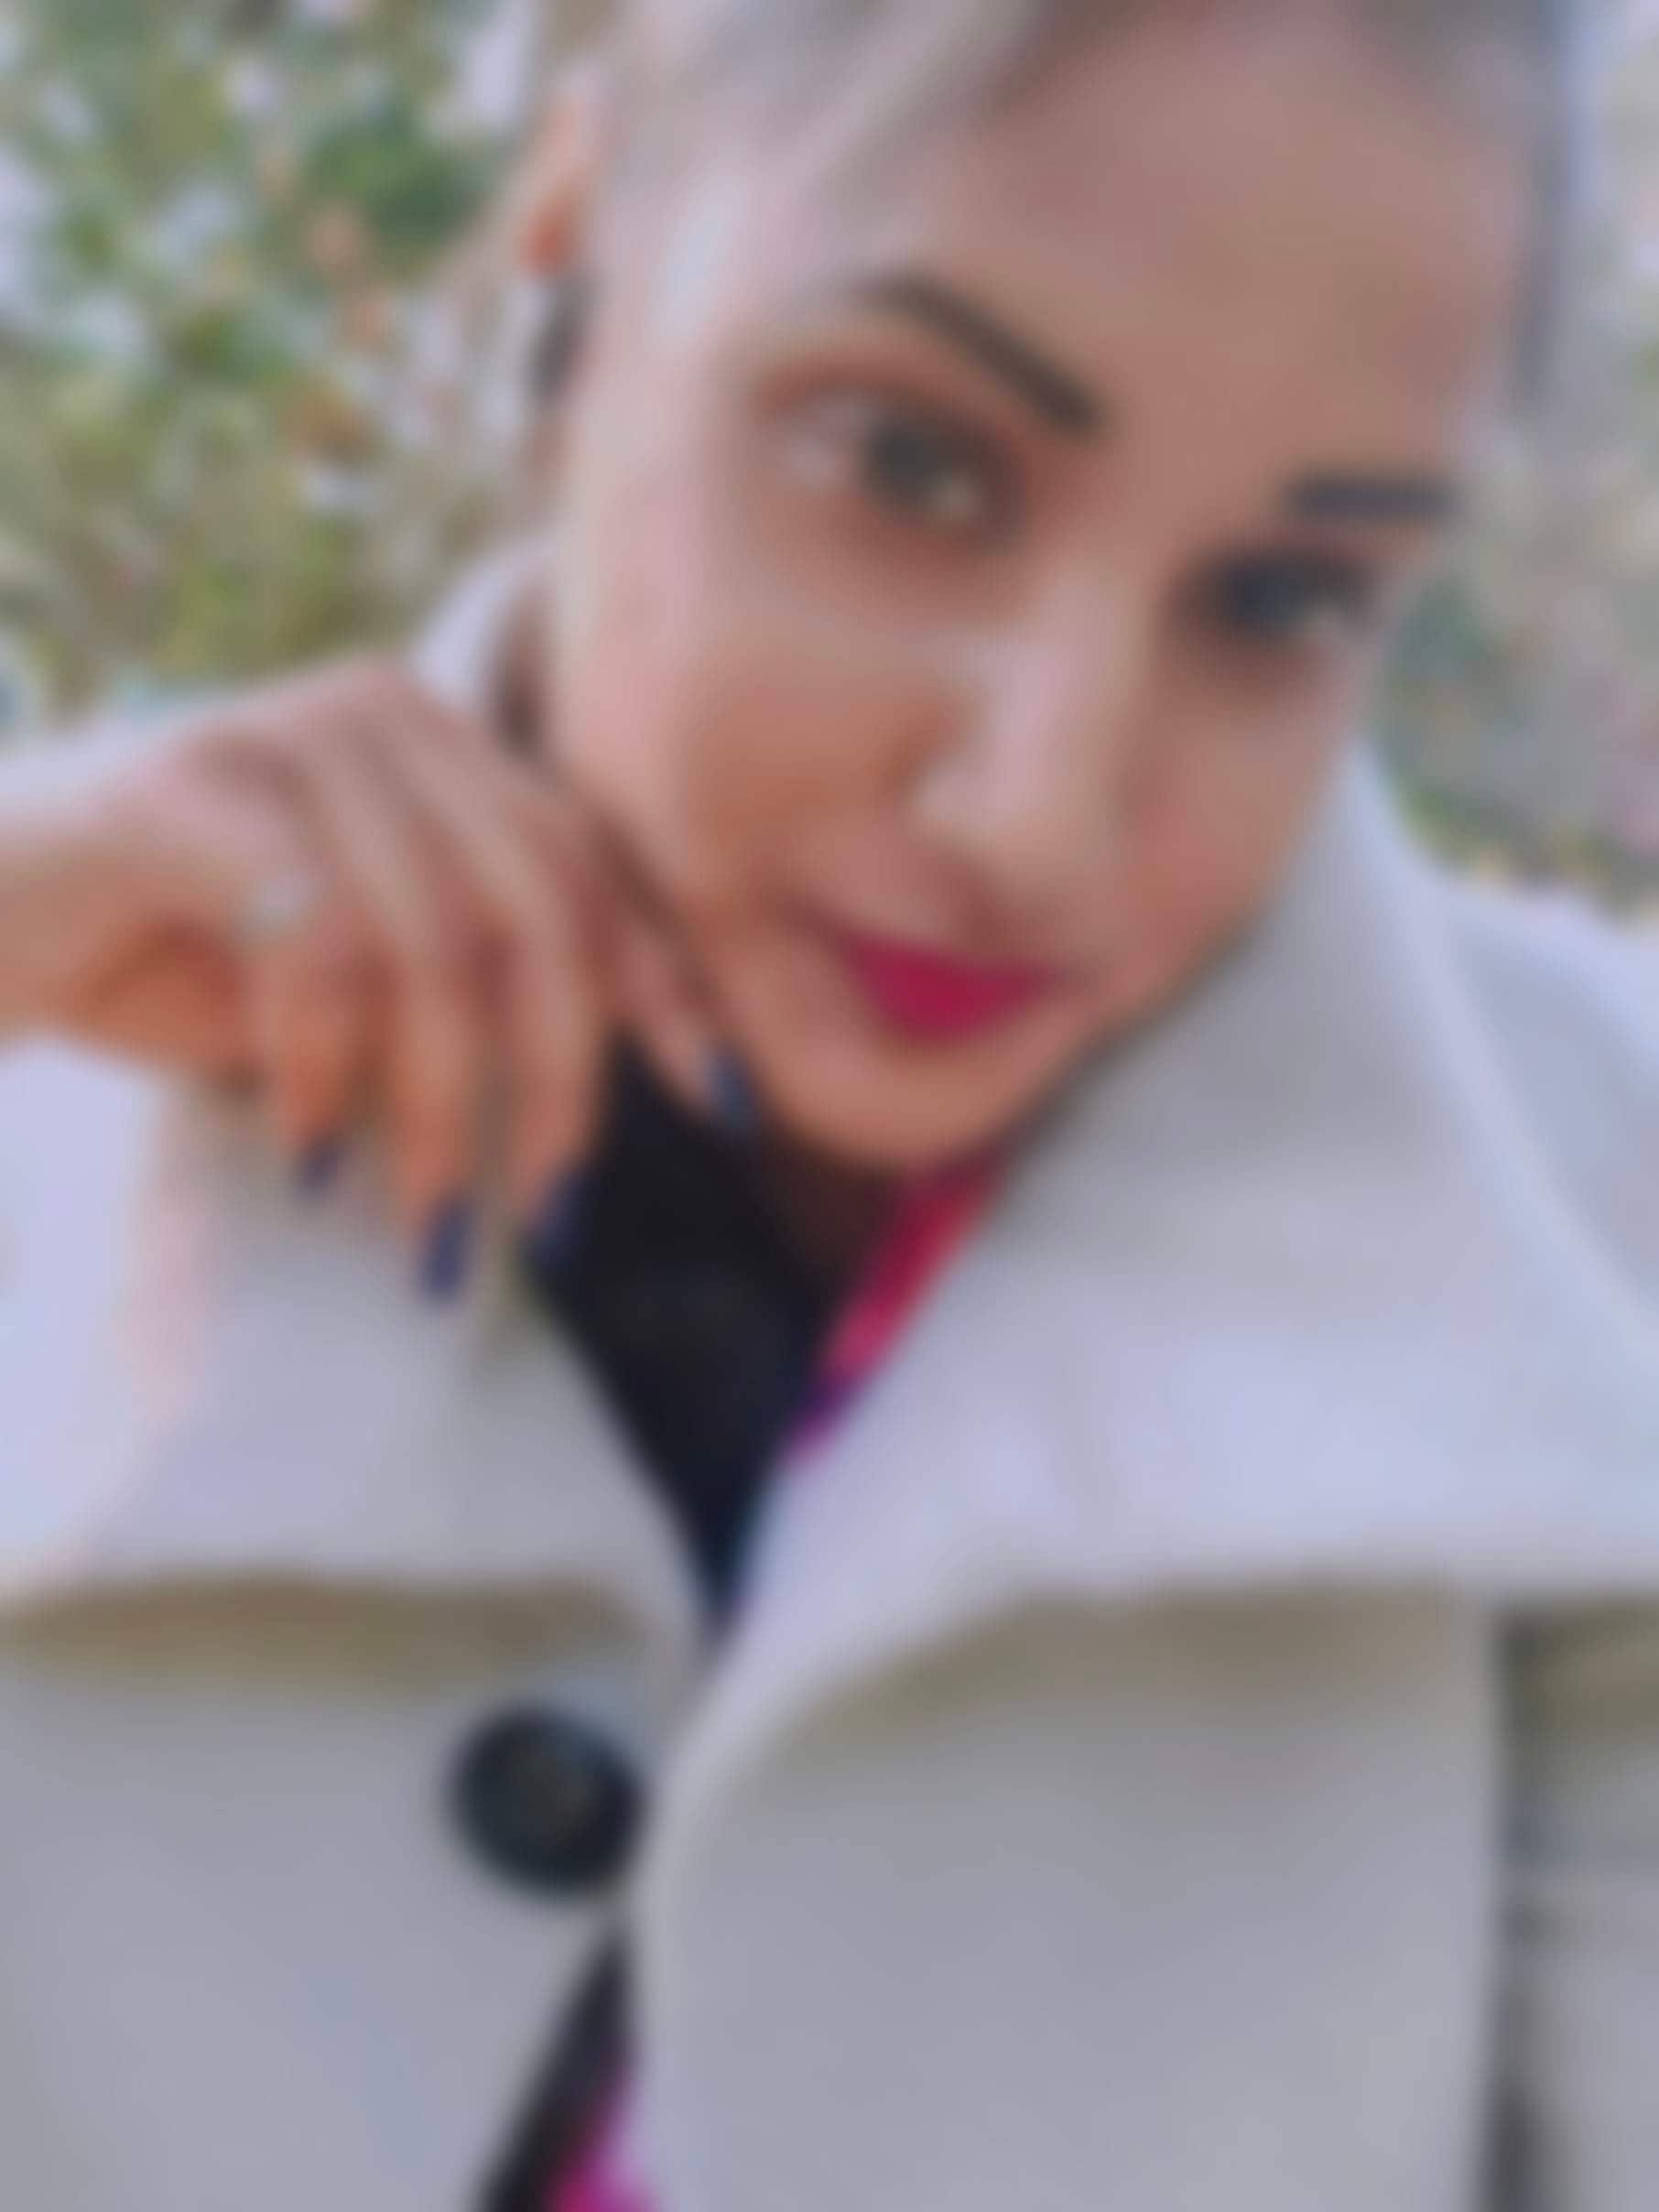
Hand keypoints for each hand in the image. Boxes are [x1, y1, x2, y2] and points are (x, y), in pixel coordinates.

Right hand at [0, 657, 739, 1279]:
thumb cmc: (163, 958)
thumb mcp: (349, 987)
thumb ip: (459, 996)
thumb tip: (582, 1093)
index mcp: (439, 747)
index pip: (591, 868)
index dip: (668, 988)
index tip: (724, 1104)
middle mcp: (384, 714)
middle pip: (545, 905)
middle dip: (563, 1082)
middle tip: (541, 1219)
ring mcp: (290, 734)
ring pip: (442, 940)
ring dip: (439, 1109)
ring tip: (417, 1228)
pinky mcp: (196, 788)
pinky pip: (322, 943)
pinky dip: (329, 1067)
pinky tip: (310, 1150)